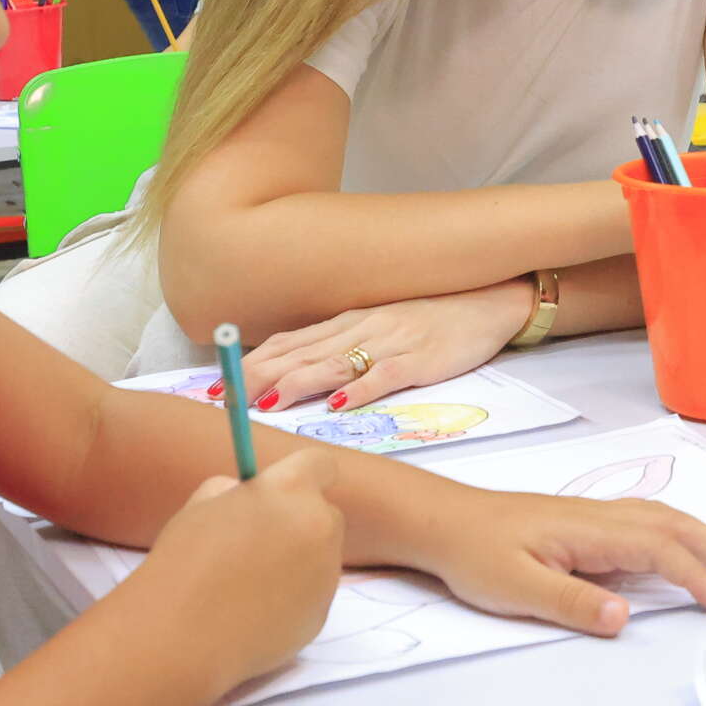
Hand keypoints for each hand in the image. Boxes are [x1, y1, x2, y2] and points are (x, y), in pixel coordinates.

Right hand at [128, 453, 344, 690]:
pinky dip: (294, 597)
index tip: (282, 491)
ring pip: (321, 556)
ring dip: (298, 560)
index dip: (301, 475)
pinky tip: (254, 612)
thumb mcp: (202, 504)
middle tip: (259, 542)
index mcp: (290, 491)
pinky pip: (314, 594)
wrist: (183, 637)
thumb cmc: (184, 562)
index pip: (320, 464)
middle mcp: (320, 527)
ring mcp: (327, 574)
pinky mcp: (322, 615)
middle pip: (326, 514)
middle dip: (301, 522)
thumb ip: (237, 491)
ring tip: (250, 585)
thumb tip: (251, 497)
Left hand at [230, 280, 533, 411]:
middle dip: (259, 377)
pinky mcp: (421, 359)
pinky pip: (386, 375)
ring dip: (298, 383)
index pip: (288, 343)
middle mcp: (361, 328)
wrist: (489, 300)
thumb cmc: (431, 318)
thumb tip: (296, 371)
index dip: (251, 364)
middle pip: (300, 355)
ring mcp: (390, 342)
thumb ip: (341, 346)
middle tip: (224, 400)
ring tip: (267, 403)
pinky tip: (340, 405)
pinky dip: (361, 390)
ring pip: (335, 363)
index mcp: (347, 322)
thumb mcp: (379, 326)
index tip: (215, 386)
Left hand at [405, 485, 705, 637]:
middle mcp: (597, 517)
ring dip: (699, 534)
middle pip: (671, 524)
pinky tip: (674, 543)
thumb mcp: (516, 588)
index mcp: (589, 531)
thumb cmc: (473, 553)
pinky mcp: (578, 525)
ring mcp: (589, 518)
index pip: (657, 549)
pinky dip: (673, 530)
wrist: (438, 520)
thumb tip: (626, 617)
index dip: (694, 575)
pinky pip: (641, 522)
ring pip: (658, 519)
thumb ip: (572, 603)